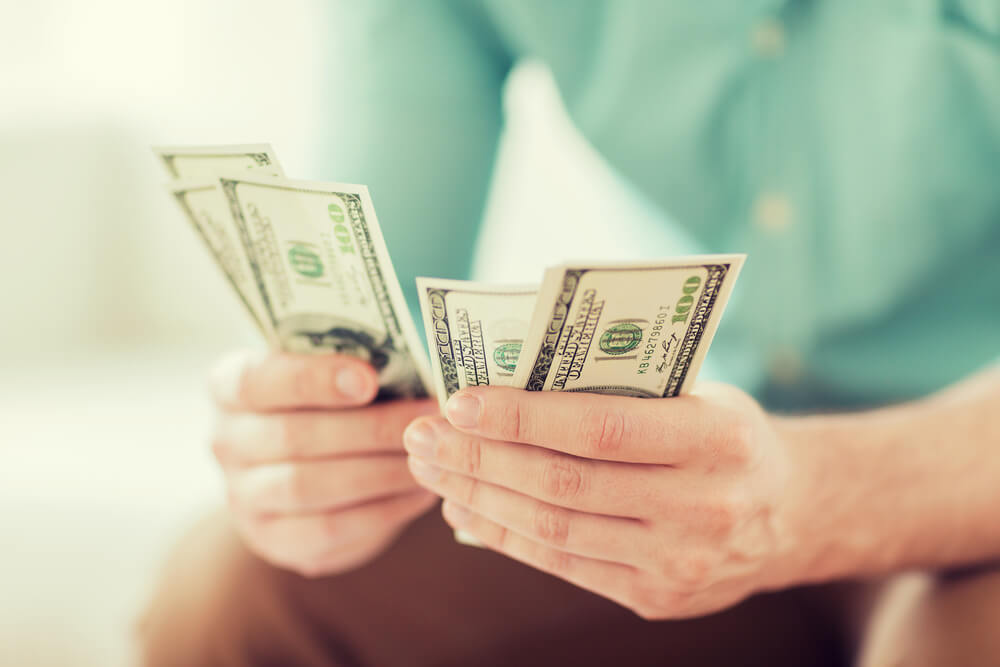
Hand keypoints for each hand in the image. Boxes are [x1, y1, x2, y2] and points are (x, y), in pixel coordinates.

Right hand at [209, 350, 437, 576]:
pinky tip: (419, 493)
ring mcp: (243, 496)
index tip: (369, 378)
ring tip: (429, 457)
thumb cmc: (330, 403)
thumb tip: (415, 366)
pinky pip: (328, 530)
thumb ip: (354, 365)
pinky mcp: (273, 540)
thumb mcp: (330, 372)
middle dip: (369, 428)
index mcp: (232, 386)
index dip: (313, 379)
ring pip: (310, 486)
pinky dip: (381, 511)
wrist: (308, 469)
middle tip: (425, 420)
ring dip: (380, 471)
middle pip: (293, 436)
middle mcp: (227, 440)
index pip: (258, 379)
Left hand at [403, 383, 803, 618]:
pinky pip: (564, 566)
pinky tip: (467, 511)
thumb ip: (615, 392)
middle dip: (480, 459)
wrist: (792, 513)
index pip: (601, 427)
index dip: (522, 417)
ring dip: (480, 498)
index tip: (459, 400)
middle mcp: (704, 506)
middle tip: (423, 435)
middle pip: (565, 484)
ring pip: (555, 530)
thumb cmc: (725, 433)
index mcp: (718, 438)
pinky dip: (507, 537)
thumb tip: (506, 392)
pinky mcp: (658, 599)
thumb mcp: (694, 394)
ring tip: (432, 469)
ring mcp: (681, 564)